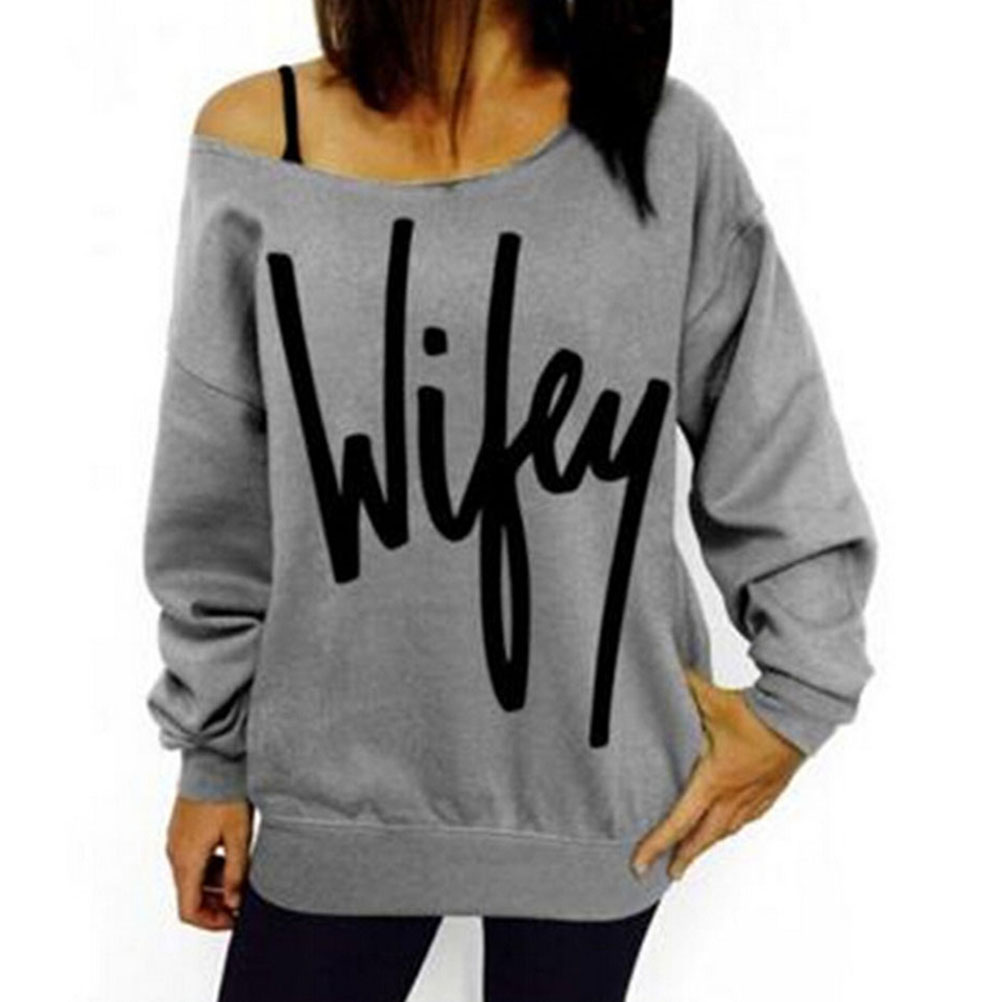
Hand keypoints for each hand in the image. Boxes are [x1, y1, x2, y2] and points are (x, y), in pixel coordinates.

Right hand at [165, 795, 252, 929]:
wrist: (212, 761)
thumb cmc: (224, 793)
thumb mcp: (238, 836)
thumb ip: (237, 873)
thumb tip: (235, 901)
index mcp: (186, 860)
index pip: (189, 910)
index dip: (211, 921)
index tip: (233, 919)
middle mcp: (176, 853)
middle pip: (189, 895)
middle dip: (215, 904)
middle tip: (241, 901)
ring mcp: (177, 840)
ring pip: (192, 877)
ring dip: (214, 885)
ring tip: (242, 876)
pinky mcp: (182, 829)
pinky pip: (192, 859)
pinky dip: (210, 867)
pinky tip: (232, 856)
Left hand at [630, 668, 804, 880]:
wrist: (801, 719)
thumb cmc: (758, 714)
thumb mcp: (712, 699)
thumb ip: (683, 686)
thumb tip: (662, 668)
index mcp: (713, 781)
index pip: (678, 821)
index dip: (656, 845)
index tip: (639, 863)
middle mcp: (732, 796)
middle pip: (702, 838)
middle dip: (682, 857)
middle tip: (668, 873)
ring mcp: (753, 797)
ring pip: (725, 831)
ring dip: (707, 846)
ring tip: (694, 855)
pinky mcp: (769, 792)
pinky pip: (746, 819)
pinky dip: (730, 829)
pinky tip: (728, 828)